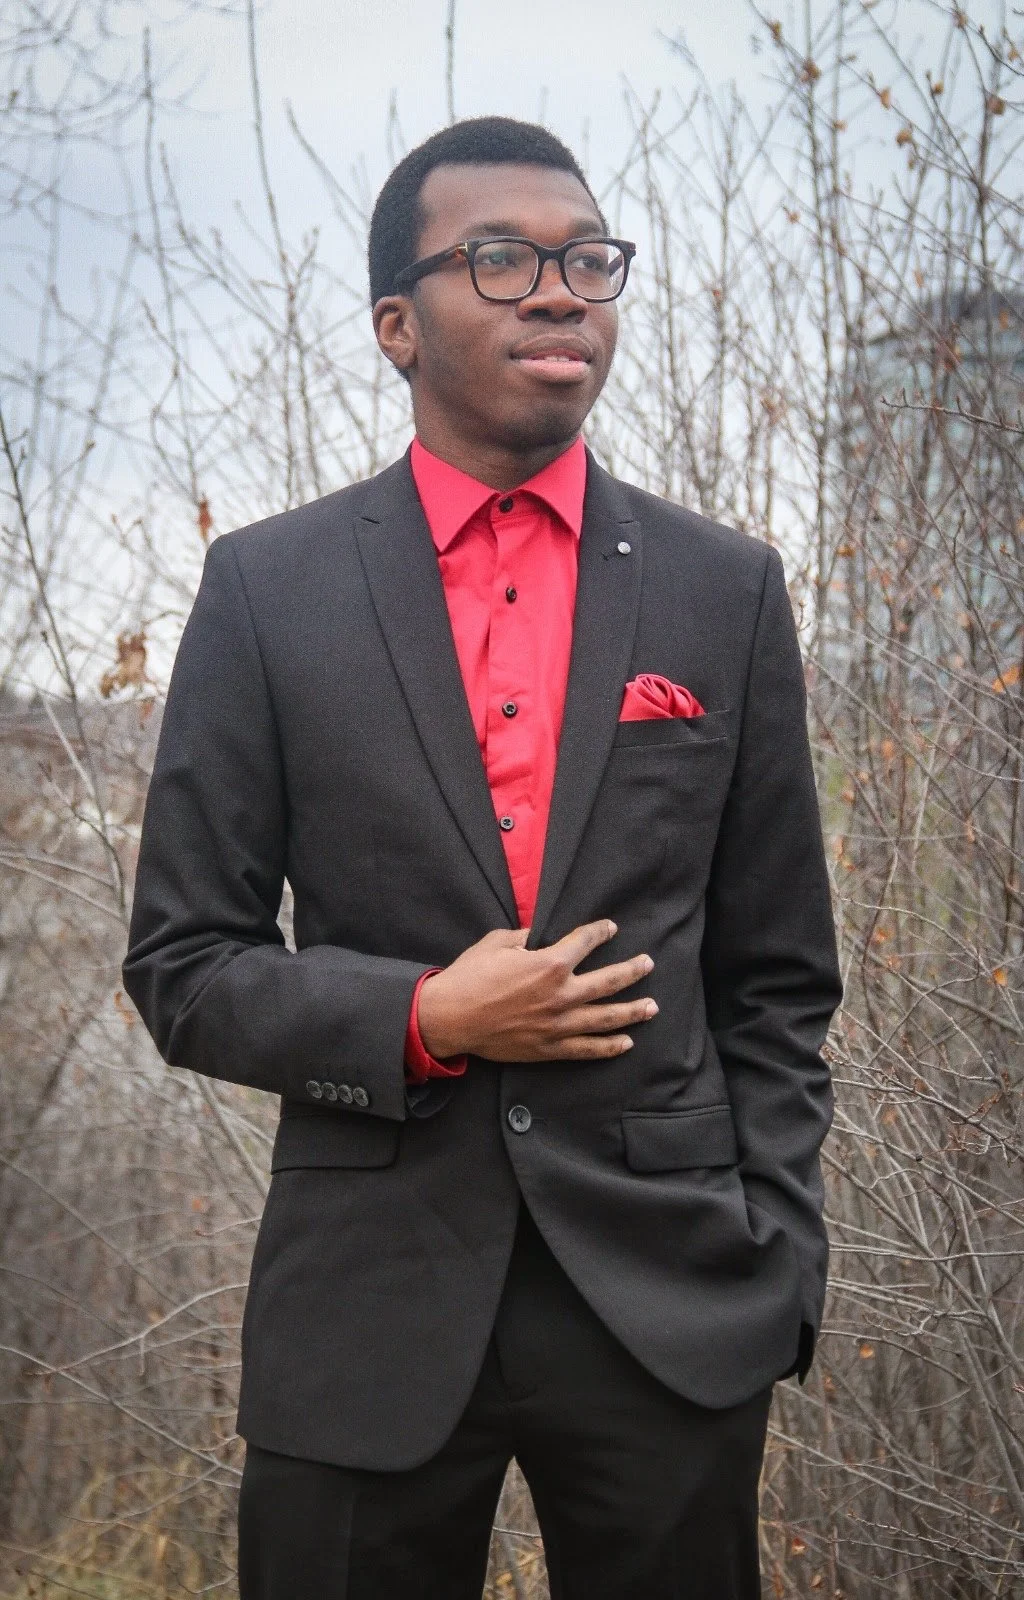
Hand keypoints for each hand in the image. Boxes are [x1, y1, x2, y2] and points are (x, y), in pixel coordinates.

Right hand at [416, 919, 656, 1062]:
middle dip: (632, 971)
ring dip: (632, 1012)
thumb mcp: (496, 943)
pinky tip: (626, 1043)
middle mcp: (561, 994)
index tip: (610, 928)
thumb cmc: (470, 976)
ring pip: (606, 1018)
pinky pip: (587, 1049)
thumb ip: (523, 936)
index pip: (585, 942)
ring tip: (652, 1007)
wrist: (450, 1018)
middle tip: (648, 964)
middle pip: (609, 981)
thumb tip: (536, 937)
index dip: (600, 932)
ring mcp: (559, 1024)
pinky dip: (609, 1047)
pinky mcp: (550, 1048)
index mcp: (550, 963)